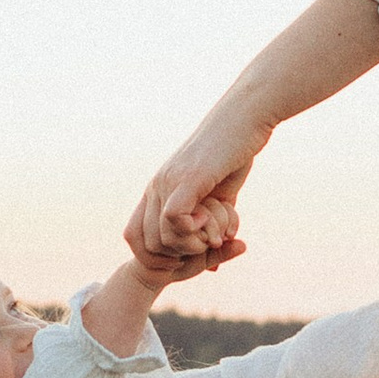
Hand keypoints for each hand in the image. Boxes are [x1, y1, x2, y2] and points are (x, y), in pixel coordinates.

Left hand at [131, 129, 255, 272]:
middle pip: (145, 243)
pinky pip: (173, 219)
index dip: (156, 257)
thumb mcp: (221, 196)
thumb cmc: (235, 152)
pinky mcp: (188, 179)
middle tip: (206, 248)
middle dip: (177, 257)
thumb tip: (215, 258)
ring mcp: (169, 182)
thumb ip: (212, 225)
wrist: (244, 118)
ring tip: (213, 237)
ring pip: (160, 236)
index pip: (134, 236)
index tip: (186, 259)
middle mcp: (156, 185)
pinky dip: (191, 232)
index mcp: (158, 189)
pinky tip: (212, 223)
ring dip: (189, 247)